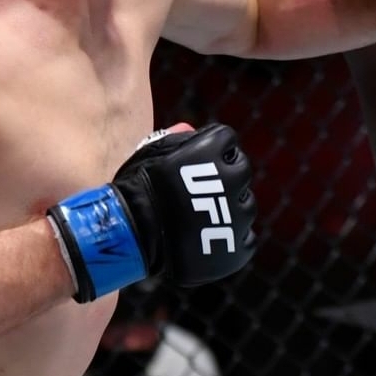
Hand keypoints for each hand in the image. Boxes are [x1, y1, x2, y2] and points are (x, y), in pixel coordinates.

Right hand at [47, 123, 256, 302]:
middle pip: (240, 171)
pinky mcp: (238, 247)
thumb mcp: (152, 152)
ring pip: (245, 205)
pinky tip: (207, 239)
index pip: (228, 141)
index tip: (197, 163)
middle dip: (224, 177)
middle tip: (199, 191)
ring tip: (199, 218)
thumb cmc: (137, 189)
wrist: (130, 235)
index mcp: (215, 149)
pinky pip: (245, 239)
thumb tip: (190, 128)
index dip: (212, 150)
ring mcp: (239, 214)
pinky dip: (231, 240)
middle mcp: (234, 178)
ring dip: (228, 208)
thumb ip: (176, 139)